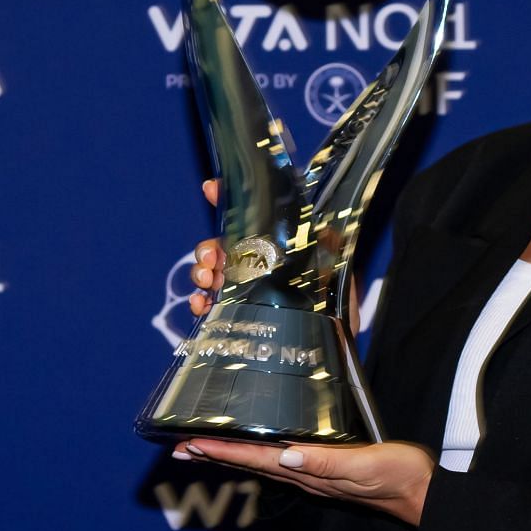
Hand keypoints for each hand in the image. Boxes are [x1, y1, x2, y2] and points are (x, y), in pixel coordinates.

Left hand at [173, 436, 433, 525]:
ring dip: (232, 455)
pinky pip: (282, 460)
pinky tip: (257, 448)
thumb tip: (286, 457)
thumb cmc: (400, 476)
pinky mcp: (327, 469)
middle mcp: (306, 475)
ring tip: (204, 447)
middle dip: (215, 454)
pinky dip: (259, 453)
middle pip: (250, 464)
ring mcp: (315, 475)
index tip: (190, 445)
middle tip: (179, 448)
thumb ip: (327, 462)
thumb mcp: (366, 464)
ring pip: (262, 463)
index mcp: (310, 472)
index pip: (256, 460)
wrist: (423, 493)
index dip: (222, 452)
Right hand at [184, 178, 361, 329]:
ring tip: (208, 280)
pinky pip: (207, 303)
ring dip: (200, 271)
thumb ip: (328, 247)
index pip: (246, 217)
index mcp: (271, 247)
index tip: (211, 189)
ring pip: (208, 271)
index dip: (226, 198)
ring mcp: (240, 288)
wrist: (330, 342)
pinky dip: (198, 302)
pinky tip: (202, 305)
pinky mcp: (233, 314)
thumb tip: (328, 229)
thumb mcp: (333, 269)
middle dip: (207, 247)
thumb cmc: (332, 303)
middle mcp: (252, 264)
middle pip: (218, 246)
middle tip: (211, 259)